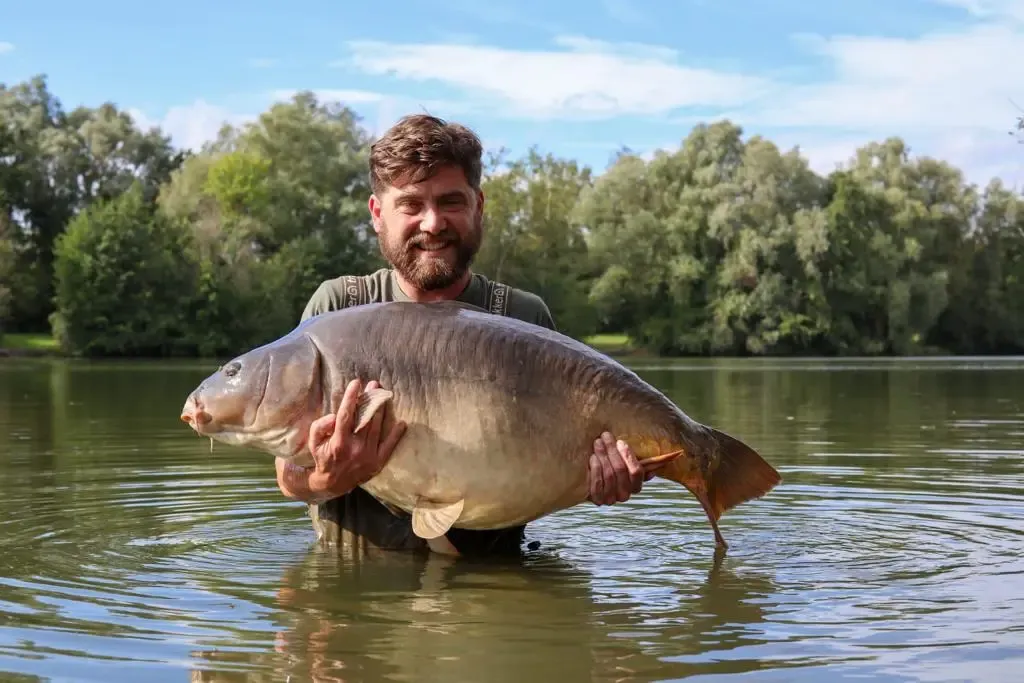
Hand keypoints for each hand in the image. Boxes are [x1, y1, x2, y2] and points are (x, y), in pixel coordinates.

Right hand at [306, 378, 405, 500]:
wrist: (333, 483)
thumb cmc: (323, 457)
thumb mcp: (313, 442)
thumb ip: (319, 427)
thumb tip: (334, 416)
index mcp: (338, 442)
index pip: (346, 415)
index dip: (351, 398)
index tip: (356, 383)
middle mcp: (355, 448)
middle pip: (365, 419)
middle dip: (370, 399)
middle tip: (375, 385)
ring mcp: (368, 456)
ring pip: (377, 428)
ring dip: (382, 410)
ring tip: (385, 394)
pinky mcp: (377, 463)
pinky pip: (389, 447)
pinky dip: (396, 435)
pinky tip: (402, 423)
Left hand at [587, 432, 652, 505]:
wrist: (589, 477)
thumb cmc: (609, 465)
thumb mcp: (624, 462)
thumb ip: (637, 461)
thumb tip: (659, 461)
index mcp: (635, 486)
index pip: (637, 471)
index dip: (628, 455)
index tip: (620, 442)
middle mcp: (625, 495)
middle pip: (621, 470)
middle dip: (612, 451)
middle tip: (605, 437)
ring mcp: (611, 499)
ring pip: (609, 475)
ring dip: (603, 456)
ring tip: (598, 443)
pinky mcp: (598, 499)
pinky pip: (598, 483)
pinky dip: (595, 469)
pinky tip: (593, 458)